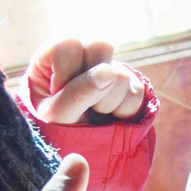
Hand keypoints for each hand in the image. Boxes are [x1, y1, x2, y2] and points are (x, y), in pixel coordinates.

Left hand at [24, 39, 146, 123]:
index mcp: (55, 53)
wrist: (79, 145)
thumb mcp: (56, 115)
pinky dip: (122, 112)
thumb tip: (108, 71)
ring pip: (121, 75)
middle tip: (80, 103)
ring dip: (107, 104)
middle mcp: (85, 54)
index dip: (68, 73)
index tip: (59, 94)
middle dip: (92, 85)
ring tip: (93, 112)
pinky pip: (136, 94)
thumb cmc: (57, 126)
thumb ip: (76, 94)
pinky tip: (108, 115)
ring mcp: (111, 68)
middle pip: (101, 48)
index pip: (69, 45)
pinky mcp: (131, 83)